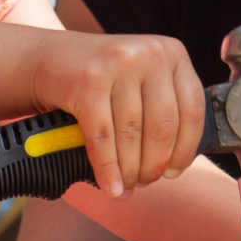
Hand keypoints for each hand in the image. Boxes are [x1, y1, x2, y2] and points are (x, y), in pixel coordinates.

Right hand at [28, 32, 206, 198]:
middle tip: (144, 182)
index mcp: (172, 53)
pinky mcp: (88, 81)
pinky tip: (111, 187)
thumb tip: (177, 161)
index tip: (174, 171)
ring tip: (126, 186)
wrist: (47, 59)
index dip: (185, 149)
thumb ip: (163, 107)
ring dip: (130, 171)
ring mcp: (119, 64)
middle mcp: (150, 54)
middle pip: (164, 126)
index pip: (193, 110)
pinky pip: (103, 137)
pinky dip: (108, 169)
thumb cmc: (100, 79)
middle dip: (154, 165)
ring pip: (132, 135)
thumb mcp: (140, 79)